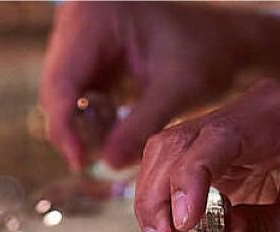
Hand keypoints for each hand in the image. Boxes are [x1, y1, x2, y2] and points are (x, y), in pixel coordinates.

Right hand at [40, 2, 279, 170]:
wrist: (224, 37)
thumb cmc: (207, 50)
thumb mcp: (177, 89)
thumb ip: (141, 128)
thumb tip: (106, 165)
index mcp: (96, 17)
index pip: (63, 82)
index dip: (65, 128)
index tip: (81, 162)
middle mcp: (79, 20)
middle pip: (56, 90)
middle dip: (72, 130)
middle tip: (89, 163)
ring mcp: (80, 37)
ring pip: (62, 95)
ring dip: (78, 126)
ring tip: (104, 148)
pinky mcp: (88, 55)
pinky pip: (75, 94)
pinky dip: (88, 117)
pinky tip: (110, 131)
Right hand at [133, 81, 279, 231]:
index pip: (222, 137)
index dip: (191, 181)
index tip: (183, 226)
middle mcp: (260, 110)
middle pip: (181, 143)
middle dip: (161, 201)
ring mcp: (236, 126)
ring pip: (166, 155)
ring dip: (155, 206)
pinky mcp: (220, 151)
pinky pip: (173, 169)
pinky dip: (165, 207)